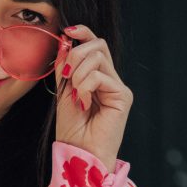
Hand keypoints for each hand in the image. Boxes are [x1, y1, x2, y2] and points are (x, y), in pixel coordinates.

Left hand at [53, 24, 133, 172]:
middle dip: (76, 54)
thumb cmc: (72, 130)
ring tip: (75, 95)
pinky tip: (83, 103)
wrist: (80, 155)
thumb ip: (65, 67)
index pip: (95, 45)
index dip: (83, 33)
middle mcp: (111, 80)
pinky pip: (101, 76)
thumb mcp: (63, 92)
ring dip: (79, 72)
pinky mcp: (123, 96)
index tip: (67, 31)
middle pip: (98, 45)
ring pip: (99, 56)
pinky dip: (85, 86)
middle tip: (66, 76)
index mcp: (97, 78)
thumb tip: (65, 39)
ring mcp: (118, 87)